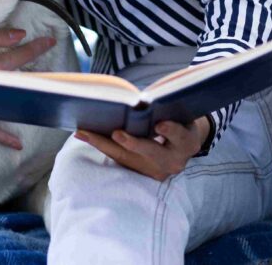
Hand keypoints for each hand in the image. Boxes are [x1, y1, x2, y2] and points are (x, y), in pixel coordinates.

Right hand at [0, 29, 57, 149]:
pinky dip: (3, 138)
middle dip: (38, 76)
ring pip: (10, 106)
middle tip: (54, 74)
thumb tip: (21, 35)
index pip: (21, 56)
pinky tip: (18, 145)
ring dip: (26, 101)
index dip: (37, 48)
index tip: (51, 41)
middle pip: (20, 83)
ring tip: (44, 99)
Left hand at [74, 117, 210, 180]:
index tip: (160, 125)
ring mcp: (156, 170)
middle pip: (152, 153)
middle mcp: (173, 161)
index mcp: (187, 143)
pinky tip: (83, 134)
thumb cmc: (177, 118)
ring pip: (127, 157)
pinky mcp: (139, 172)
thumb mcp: (178, 113)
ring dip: (103, 143)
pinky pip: (117, 158)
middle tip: (116, 134)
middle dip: (134, 144)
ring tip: (83, 132)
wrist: (183, 143)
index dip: (171, 131)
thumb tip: (140, 99)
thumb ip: (165, 107)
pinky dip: (100, 144)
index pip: (180, 137)